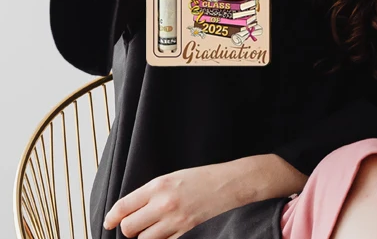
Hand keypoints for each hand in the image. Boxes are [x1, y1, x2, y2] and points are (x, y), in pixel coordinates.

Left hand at [104, 156, 305, 238]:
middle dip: (129, 229)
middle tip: (136, 226)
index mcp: (160, 185)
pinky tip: (166, 233)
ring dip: (145, 236)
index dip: (112, 218)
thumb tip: (129, 211)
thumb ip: (152, 192)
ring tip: (154, 229)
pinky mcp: (186, 233)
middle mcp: (164, 203)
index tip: (109, 223)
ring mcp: (175, 221)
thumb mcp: (175, 177)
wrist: (232, 183)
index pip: (124, 207)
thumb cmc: (204, 177)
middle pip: (130, 228)